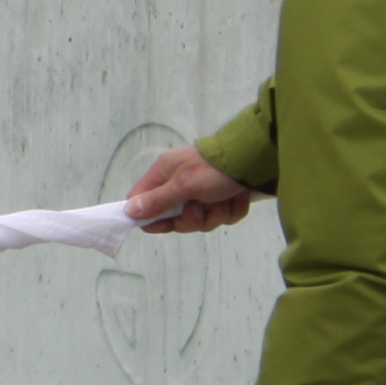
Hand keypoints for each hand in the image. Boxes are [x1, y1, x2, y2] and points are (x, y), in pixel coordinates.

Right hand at [128, 147, 257, 233]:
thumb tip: (128, 211)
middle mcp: (181, 185)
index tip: (162, 226)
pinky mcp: (225, 199)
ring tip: (224, 198)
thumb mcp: (183, 184)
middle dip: (192, 218)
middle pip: (175, 218)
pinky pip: (223, 217)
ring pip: (202, 220)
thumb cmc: (214, 168)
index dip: (149, 217)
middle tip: (200, 207)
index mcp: (165, 175)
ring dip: (216, 214)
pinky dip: (232, 210)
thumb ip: (157, 200)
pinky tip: (237, 197)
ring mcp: (204, 193)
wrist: (256, 158)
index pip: (143, 201)